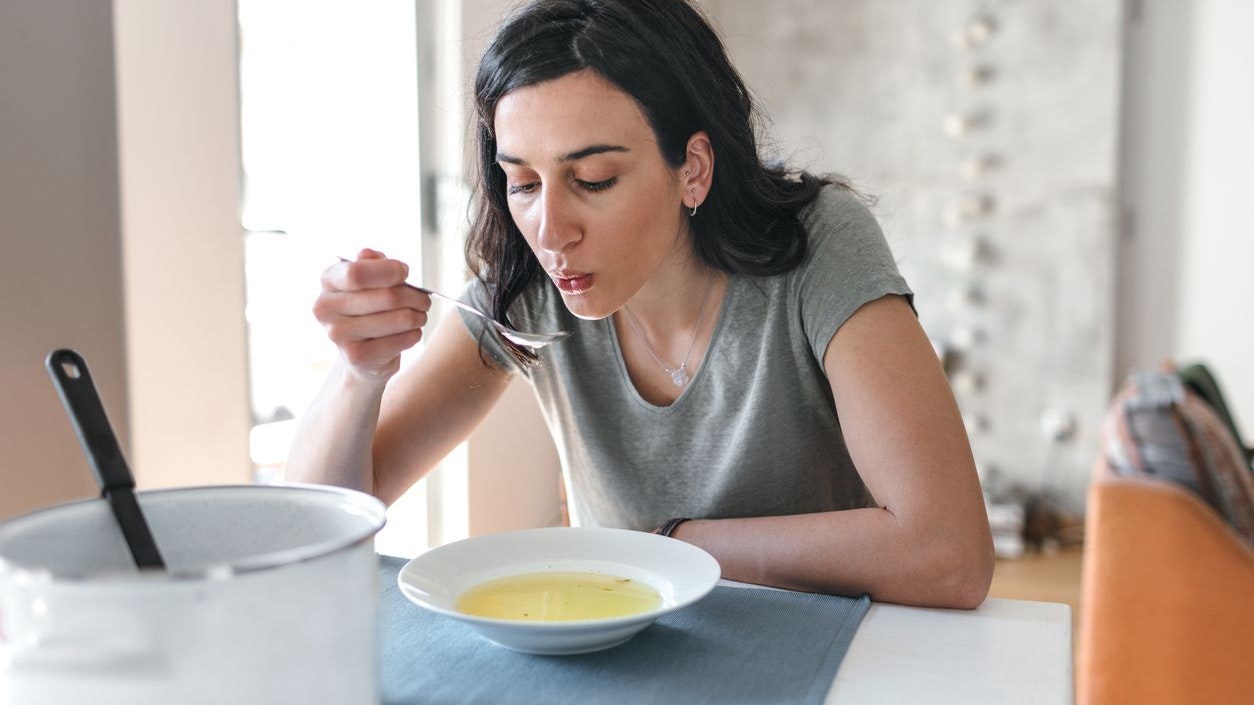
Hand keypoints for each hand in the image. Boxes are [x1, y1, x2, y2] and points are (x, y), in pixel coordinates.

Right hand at [314, 248, 431, 381]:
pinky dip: (414, 334)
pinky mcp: (356, 356)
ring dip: (418, 316)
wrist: (363, 355)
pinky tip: (411, 333)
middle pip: (386, 297)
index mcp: (328, 281)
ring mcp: (338, 335)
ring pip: (399, 319)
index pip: (357, 273)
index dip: (389, 270)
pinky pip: (401, 340)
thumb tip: (369, 254)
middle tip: (424, 300)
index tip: (405, 272)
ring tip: (419, 316)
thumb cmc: (370, 308)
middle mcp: (326, 308)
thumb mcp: (370, 281)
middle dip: (414, 297)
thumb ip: (371, 264)